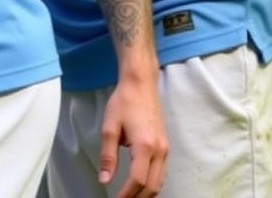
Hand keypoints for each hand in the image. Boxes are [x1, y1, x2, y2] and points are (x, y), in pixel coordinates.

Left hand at [99, 72, 168, 197]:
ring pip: (159, 182)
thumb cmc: (124, 102)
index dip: (126, 195)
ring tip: (130, 196)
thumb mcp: (110, 127)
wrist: (141, 84)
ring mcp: (165, 149)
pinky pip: (162, 173)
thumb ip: (108, 156)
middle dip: (137, 197)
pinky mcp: (166, 146)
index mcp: (145, 147)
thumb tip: (105, 180)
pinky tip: (141, 185)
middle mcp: (160, 151)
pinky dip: (152, 184)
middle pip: (152, 186)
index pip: (137, 181)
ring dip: (146, 194)